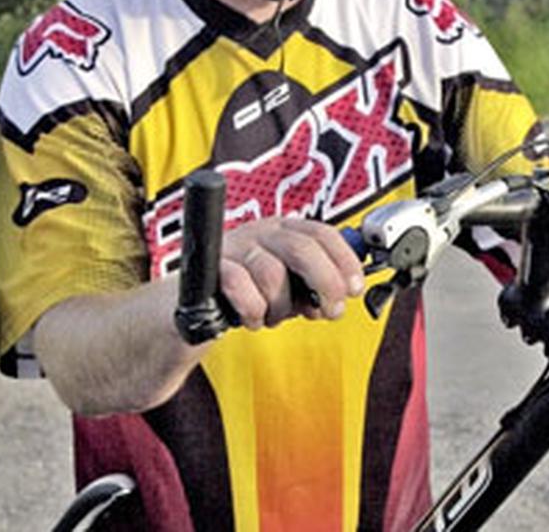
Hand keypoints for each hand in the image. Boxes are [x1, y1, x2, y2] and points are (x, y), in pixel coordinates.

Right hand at [218, 217, 364, 329]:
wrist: (193, 302)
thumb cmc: (247, 292)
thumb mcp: (288, 286)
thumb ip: (313, 287)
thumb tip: (340, 297)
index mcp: (284, 230)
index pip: (322, 233)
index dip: (344, 260)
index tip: (355, 288)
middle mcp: (261, 232)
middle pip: (303, 249)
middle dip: (325, 283)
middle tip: (332, 311)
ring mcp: (235, 247)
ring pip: (272, 275)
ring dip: (279, 307)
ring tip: (272, 316)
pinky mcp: (211, 268)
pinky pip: (241, 290)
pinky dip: (253, 312)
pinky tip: (253, 319)